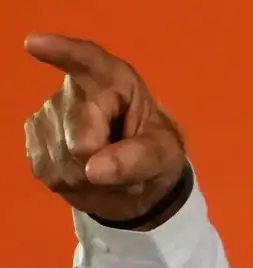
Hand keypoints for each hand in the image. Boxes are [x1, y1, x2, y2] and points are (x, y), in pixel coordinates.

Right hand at [24, 33, 187, 226]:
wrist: (136, 176)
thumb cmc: (154, 151)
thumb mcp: (164, 154)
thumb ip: (139, 158)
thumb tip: (93, 170)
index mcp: (114, 80)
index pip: (87, 60)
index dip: (61, 52)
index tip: (34, 44)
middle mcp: (75, 91)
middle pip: (80, 140)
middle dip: (106, 163)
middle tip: (126, 163)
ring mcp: (49, 114)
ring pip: (64, 161)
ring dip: (93, 179)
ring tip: (108, 167)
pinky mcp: (35, 140)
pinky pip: (51, 173)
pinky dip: (75, 185)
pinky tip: (87, 174)